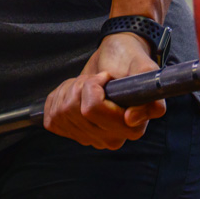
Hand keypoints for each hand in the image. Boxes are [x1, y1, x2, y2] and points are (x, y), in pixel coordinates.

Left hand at [42, 33, 166, 149]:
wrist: (116, 59)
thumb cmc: (130, 61)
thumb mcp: (144, 70)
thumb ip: (148, 94)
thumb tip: (131, 120)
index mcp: (133, 128)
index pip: (92, 109)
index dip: (92, 86)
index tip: (106, 77)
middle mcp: (112, 140)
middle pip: (73, 111)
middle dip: (80, 86)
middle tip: (96, 78)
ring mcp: (90, 139)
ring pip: (61, 114)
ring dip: (70, 90)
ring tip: (87, 84)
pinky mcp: (72, 133)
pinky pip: (51, 118)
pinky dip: (58, 99)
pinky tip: (75, 94)